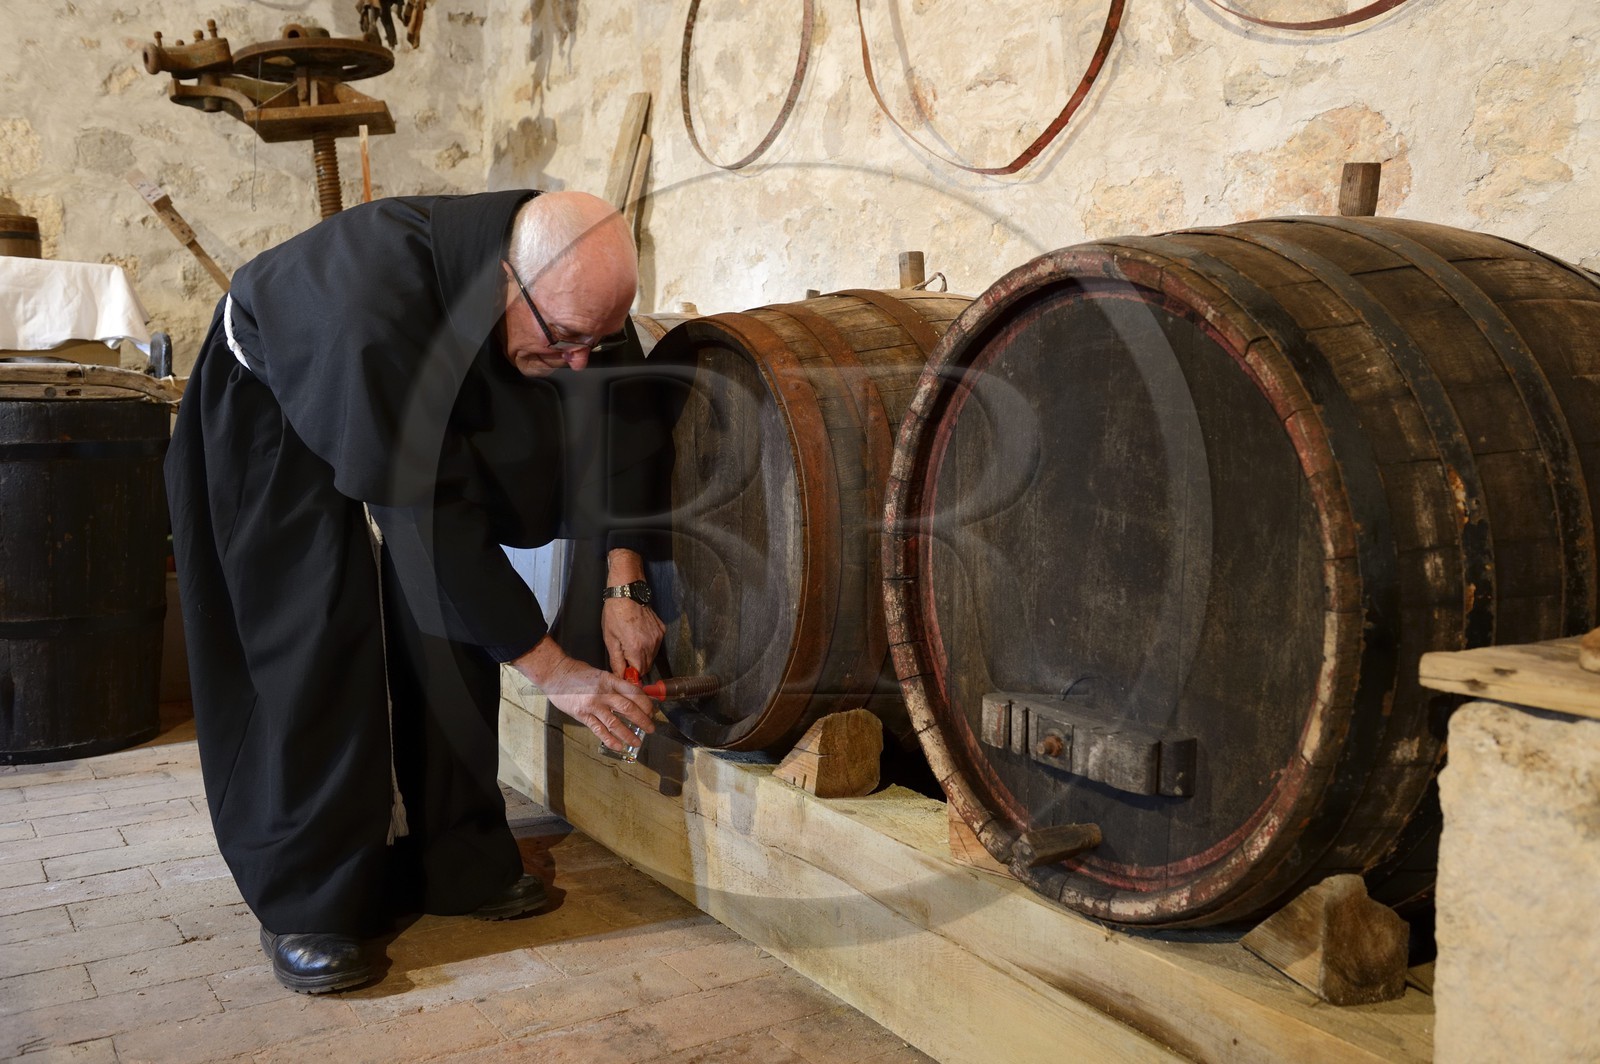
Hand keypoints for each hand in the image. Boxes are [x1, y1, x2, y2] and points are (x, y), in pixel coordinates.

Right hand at [511, 637, 655, 752]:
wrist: (556, 674)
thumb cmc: (578, 673)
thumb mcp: (601, 674)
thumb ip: (615, 685)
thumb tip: (633, 696)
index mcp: (610, 680)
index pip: (633, 692)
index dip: (646, 703)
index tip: (652, 711)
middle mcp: (603, 693)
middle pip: (628, 708)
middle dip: (642, 720)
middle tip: (651, 728)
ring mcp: (592, 705)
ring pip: (615, 722)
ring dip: (629, 734)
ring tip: (637, 742)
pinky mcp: (582, 715)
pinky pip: (599, 730)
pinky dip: (610, 739)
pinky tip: (619, 746)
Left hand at [602, 596, 664, 676]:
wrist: (627, 594)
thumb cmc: (615, 614)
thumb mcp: (610, 640)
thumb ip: (616, 661)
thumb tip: (621, 675)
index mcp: (636, 648)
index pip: (639, 673)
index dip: (631, 674)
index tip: (625, 670)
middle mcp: (650, 644)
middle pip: (647, 666)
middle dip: (636, 665)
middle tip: (625, 654)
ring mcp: (658, 637)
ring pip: (652, 656)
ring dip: (643, 655)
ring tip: (632, 642)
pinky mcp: (661, 630)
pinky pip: (656, 645)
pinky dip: (649, 645)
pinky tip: (639, 634)